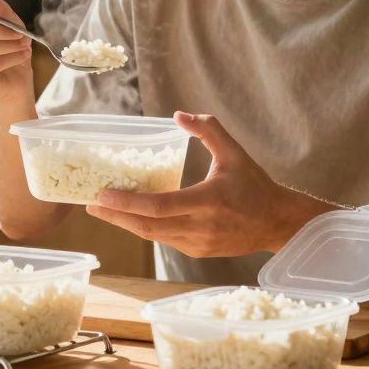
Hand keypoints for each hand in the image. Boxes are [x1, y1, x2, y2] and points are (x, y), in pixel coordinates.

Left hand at [86, 111, 335, 257]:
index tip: (102, 194)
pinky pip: (165, 240)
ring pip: (153, 236)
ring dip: (126, 224)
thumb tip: (178, 116)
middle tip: (90, 203)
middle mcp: (200, 227)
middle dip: (115, 217)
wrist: (278, 223)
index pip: (158, 206)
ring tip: (104, 210)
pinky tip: (132, 218)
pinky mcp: (198, 252)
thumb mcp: (233, 153)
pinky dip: (146, 229)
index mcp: (208, 201)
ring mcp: (198, 244)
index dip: (127, 203)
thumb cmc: (255, 185)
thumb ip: (208, 130)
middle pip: (147, 227)